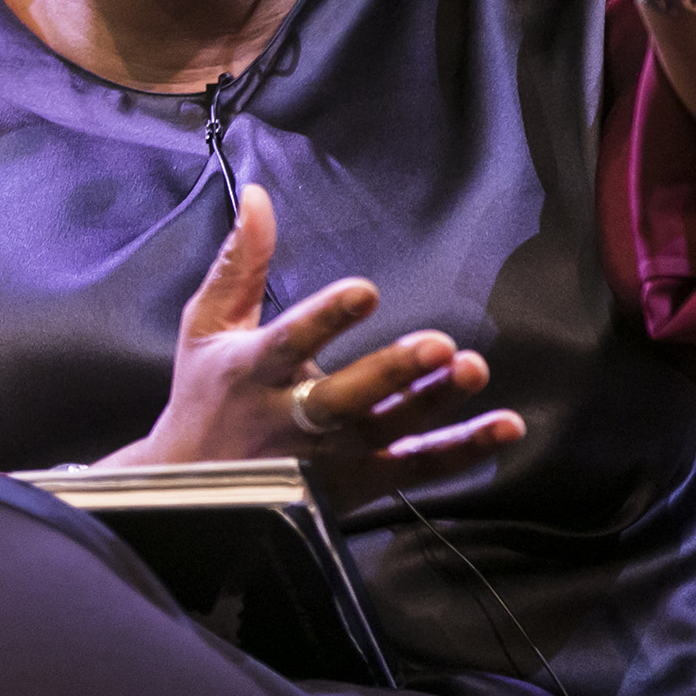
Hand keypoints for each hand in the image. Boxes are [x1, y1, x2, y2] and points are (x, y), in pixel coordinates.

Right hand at [105, 184, 523, 512]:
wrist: (190, 501)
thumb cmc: (205, 397)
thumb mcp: (207, 327)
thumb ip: (240, 263)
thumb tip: (257, 194)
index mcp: (254, 372)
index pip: (291, 341)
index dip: (327, 318)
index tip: (365, 290)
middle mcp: (293, 420)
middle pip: (346, 399)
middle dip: (392, 372)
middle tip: (440, 344)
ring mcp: (329, 459)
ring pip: (388, 432)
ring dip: (434, 404)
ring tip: (474, 369)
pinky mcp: (359, 485)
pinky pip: (416, 468)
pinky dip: (462, 451)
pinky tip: (505, 427)